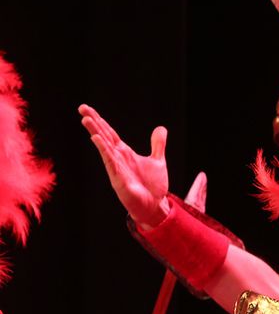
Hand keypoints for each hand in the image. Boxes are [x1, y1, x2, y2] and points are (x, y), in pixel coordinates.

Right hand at [79, 106, 171, 229]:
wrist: (154, 205)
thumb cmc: (153, 186)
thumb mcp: (158, 161)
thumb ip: (157, 145)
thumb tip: (161, 128)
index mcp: (125, 153)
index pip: (110, 133)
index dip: (100, 121)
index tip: (87, 109)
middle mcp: (118, 158)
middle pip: (104, 136)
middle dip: (94, 122)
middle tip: (81, 108)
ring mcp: (116, 168)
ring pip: (104, 147)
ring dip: (96, 133)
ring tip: (86, 119)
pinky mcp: (118, 179)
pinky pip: (110, 162)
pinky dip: (104, 150)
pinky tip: (97, 139)